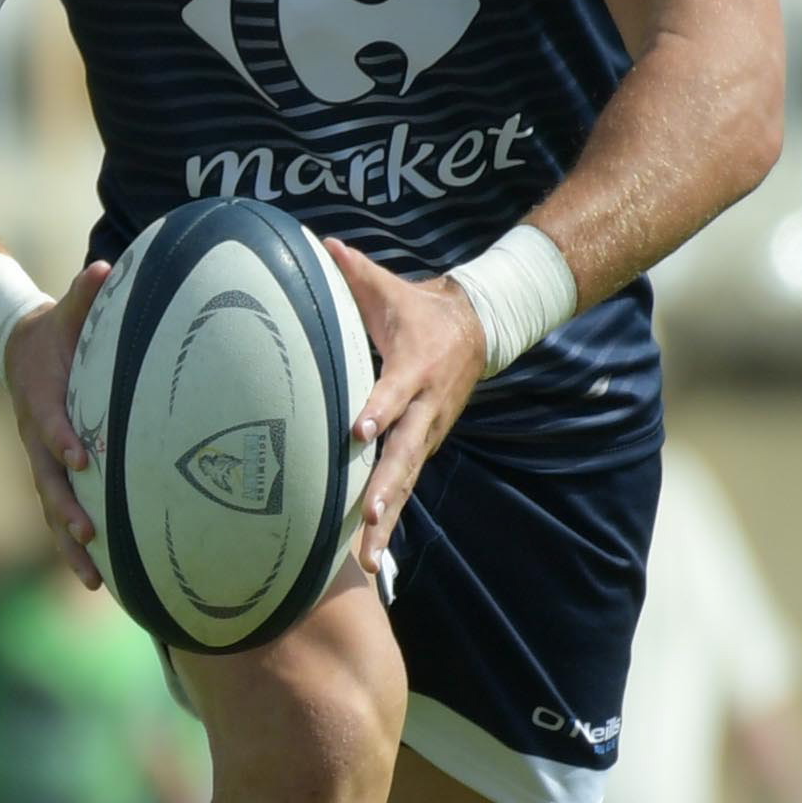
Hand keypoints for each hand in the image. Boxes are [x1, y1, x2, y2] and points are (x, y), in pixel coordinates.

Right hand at [0, 259, 112, 586]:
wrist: (21, 352)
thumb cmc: (55, 332)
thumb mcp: (67, 311)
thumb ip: (85, 295)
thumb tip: (104, 268)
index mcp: (42, 401)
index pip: (51, 423)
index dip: (64, 439)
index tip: (83, 458)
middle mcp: (37, 439)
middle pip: (48, 482)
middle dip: (66, 510)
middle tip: (88, 534)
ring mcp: (42, 462)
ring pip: (52, 509)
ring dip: (70, 544)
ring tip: (94, 579)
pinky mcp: (53, 475)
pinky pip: (61, 514)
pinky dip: (76, 546)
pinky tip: (99, 578)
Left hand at [328, 242, 485, 571]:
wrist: (478, 331)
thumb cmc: (419, 310)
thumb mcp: (391, 288)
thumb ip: (355, 270)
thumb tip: (323, 244)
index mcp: (413, 368)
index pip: (393, 391)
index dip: (378, 408)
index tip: (358, 430)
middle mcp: (423, 409)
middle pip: (404, 452)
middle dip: (386, 485)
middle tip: (368, 514)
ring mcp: (426, 433)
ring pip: (406, 480)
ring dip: (387, 519)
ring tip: (368, 558)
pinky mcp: (422, 448)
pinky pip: (404, 487)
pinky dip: (389, 521)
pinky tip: (370, 557)